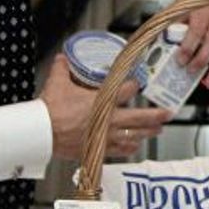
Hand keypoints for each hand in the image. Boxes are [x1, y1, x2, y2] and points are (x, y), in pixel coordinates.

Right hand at [40, 54, 170, 159]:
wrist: (41, 133)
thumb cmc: (50, 110)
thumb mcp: (57, 83)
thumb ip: (62, 69)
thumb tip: (63, 58)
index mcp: (100, 100)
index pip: (125, 90)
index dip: (134, 85)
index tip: (138, 83)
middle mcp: (107, 119)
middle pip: (138, 116)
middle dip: (155, 115)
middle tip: (168, 113)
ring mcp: (105, 136)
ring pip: (133, 135)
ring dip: (147, 131)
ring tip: (158, 129)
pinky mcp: (98, 149)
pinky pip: (120, 149)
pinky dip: (130, 147)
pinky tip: (136, 145)